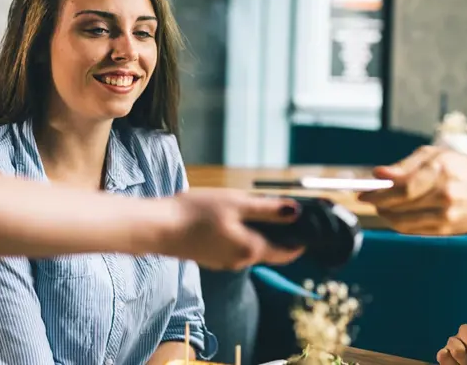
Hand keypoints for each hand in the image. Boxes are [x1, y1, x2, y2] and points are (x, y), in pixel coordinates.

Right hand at [159, 188, 304, 269]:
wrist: (158, 228)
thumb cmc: (197, 213)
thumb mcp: (238, 204)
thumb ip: (269, 210)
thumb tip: (296, 213)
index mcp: (252, 250)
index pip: (288, 252)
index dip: (301, 240)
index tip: (308, 226)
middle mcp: (240, 262)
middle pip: (270, 249)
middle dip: (279, 232)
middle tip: (281, 209)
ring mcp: (224, 262)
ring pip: (251, 247)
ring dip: (258, 231)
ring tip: (254, 208)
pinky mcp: (211, 257)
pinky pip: (235, 247)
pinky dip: (241, 234)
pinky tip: (230, 218)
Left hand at [359, 146, 466, 235]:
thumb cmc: (465, 168)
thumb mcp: (436, 155)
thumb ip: (405, 166)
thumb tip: (378, 174)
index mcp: (440, 172)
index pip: (401, 188)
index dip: (377, 193)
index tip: (363, 193)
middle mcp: (444, 195)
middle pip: (399, 206)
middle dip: (378, 204)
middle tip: (369, 199)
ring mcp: (446, 216)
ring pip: (403, 222)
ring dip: (387, 215)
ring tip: (383, 206)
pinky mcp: (447, 230)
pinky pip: (413, 230)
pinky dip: (400, 223)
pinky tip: (398, 214)